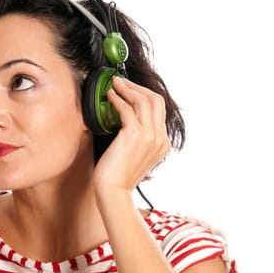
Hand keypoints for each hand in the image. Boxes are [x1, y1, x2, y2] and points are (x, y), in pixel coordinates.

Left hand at [93, 77, 170, 193]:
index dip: (144, 94)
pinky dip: (118, 99)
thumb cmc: (118, 174)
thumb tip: (126, 116)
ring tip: (114, 84)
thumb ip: (138, 137)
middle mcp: (160, 138)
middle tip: (122, 82)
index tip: (130, 89)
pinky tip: (110, 96)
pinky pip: (128, 109)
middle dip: (138, 87)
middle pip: (156, 100)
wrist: (114, 191)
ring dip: (128, 89)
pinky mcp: (135, 135)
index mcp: (163, 143)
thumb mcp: (135, 153)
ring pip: (144, 101)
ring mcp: (150, 136)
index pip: (159, 109)